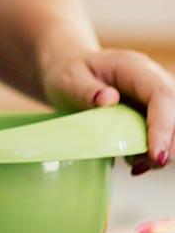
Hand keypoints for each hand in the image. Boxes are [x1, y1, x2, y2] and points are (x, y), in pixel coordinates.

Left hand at [42, 47, 174, 173]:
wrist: (69, 71)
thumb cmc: (68, 73)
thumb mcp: (68, 79)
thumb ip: (85, 90)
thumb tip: (109, 100)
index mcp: (134, 68)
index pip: (161, 94)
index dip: (163, 126)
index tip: (154, 154)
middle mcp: (152, 80)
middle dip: (168, 143)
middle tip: (142, 164)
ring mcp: (155, 98)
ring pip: (174, 126)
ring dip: (162, 150)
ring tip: (134, 163)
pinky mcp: (153, 113)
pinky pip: (164, 134)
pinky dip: (153, 151)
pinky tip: (134, 161)